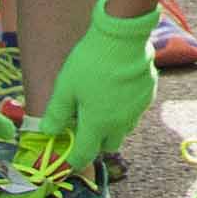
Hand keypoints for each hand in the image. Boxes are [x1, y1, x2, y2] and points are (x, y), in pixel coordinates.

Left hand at [40, 0, 161, 168]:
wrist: (123, 38)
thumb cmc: (90, 63)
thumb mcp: (65, 87)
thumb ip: (57, 113)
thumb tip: (48, 132)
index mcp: (97, 124)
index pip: (85, 154)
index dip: (75, 160)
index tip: (68, 158)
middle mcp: (119, 123)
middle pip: (109, 145)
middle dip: (97, 142)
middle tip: (85, 126)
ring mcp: (137, 110)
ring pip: (124, 129)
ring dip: (113, 126)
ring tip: (103, 106)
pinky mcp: (148, 95)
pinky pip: (135, 111)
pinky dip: (125, 109)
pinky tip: (118, 91)